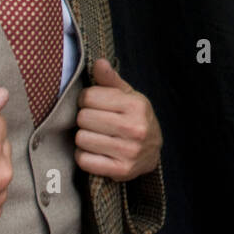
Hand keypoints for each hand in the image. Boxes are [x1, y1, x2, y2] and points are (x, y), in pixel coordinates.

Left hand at [75, 58, 161, 181]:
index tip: (94, 105)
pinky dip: (84, 156)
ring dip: (84, 138)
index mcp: (136, 106)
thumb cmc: (135, 118)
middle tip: (95, 122)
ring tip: (96, 136)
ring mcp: (129, 151)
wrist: (152, 151)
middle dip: (85, 119)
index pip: (89, 97)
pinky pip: (84, 160)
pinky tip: (94, 152)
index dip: (86, 100)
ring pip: (82, 139)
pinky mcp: (121, 170)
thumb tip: (99, 63)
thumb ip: (110, 80)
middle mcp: (135, 128)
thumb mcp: (128, 96)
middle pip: (83, 118)